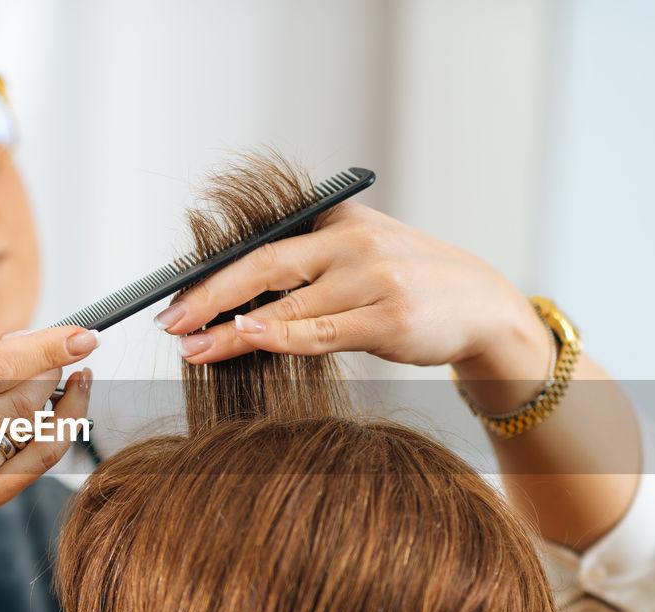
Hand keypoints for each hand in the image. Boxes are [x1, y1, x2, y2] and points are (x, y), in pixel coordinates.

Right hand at [0, 325, 97, 550]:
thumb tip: (24, 336)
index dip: (45, 348)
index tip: (82, 334)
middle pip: (21, 394)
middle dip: (53, 367)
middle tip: (66, 350)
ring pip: (34, 423)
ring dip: (61, 394)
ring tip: (66, 377)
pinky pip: (40, 458)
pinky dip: (64, 428)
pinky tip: (70, 408)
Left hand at [152, 201, 549, 384]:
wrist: (485, 306)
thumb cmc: (410, 286)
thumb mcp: (359, 261)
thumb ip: (306, 274)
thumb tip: (232, 308)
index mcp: (338, 221)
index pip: (260, 244)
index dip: (211, 273)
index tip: (172, 299)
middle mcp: (353, 242)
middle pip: (263, 266)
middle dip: (208, 297)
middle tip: (169, 323)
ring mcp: (373, 279)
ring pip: (287, 304)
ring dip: (232, 329)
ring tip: (193, 347)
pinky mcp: (389, 318)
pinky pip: (320, 331)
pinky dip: (279, 336)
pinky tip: (245, 339)